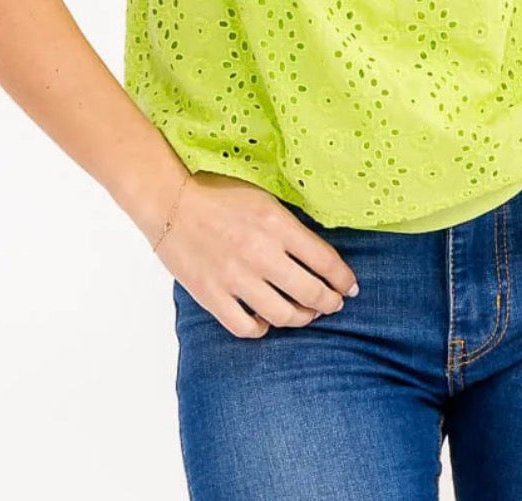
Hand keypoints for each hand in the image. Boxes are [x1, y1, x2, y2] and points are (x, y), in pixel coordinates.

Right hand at [151, 169, 360, 338]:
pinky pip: (246, 327)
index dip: (344, 279)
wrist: (171, 203)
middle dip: (329, 302)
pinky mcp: (212, 296)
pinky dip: (262, 328)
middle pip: (311, 292)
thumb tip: (319, 255)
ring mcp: (235, 278)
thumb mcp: (264, 199)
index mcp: (276, 224)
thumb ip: (290, 227)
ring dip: (302, 318)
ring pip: (283, 315)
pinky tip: (266, 320)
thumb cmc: (218, 195)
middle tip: (334, 303)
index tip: (350, 287)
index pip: (325, 261)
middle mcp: (260, 254)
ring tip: (306, 314)